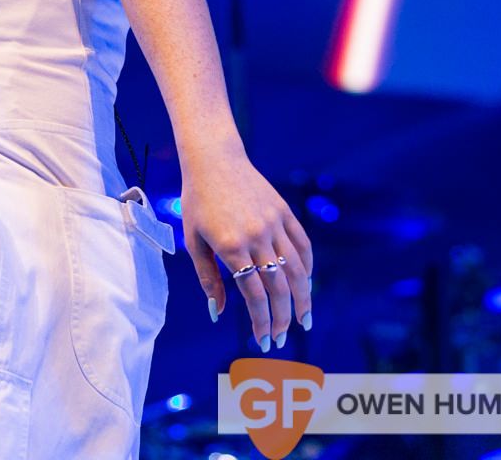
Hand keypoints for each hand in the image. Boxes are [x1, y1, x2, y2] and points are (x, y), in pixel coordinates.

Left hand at [182, 148, 313, 350]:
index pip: (254, 295)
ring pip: (297, 271)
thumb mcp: (193, 241)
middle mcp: (256, 237)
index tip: (262, 340)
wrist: (213, 160)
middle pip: (279, 288)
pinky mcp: (285, 213)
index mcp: (231, 246)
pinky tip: (304, 286)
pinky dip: (306, 269)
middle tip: (280, 339)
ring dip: (303, 300)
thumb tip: (217, 313)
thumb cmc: (197, 202)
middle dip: (282, 319)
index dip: (261, 322)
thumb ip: (207, 278)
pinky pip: (302, 246)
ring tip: (303, 321)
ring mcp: (274, 224)